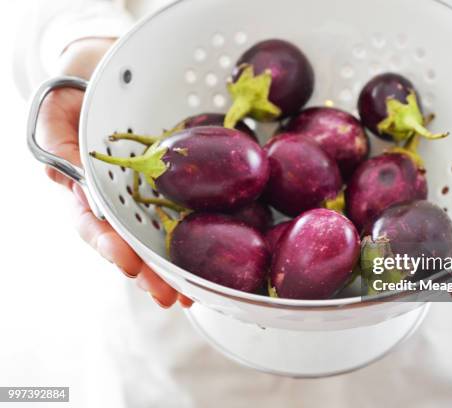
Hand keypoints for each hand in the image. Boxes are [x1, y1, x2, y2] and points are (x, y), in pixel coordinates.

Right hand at [39, 38, 191, 308]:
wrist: (114, 62)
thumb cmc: (83, 78)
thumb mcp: (59, 100)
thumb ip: (54, 134)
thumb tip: (60, 173)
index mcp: (86, 180)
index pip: (94, 219)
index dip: (109, 243)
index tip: (128, 264)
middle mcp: (117, 191)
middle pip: (130, 239)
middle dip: (149, 271)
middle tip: (170, 296)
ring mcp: (147, 186)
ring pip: (159, 231)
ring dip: (174, 264)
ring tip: (192, 292)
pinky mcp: (175, 176)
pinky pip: (186, 205)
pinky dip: (198, 232)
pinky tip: (212, 257)